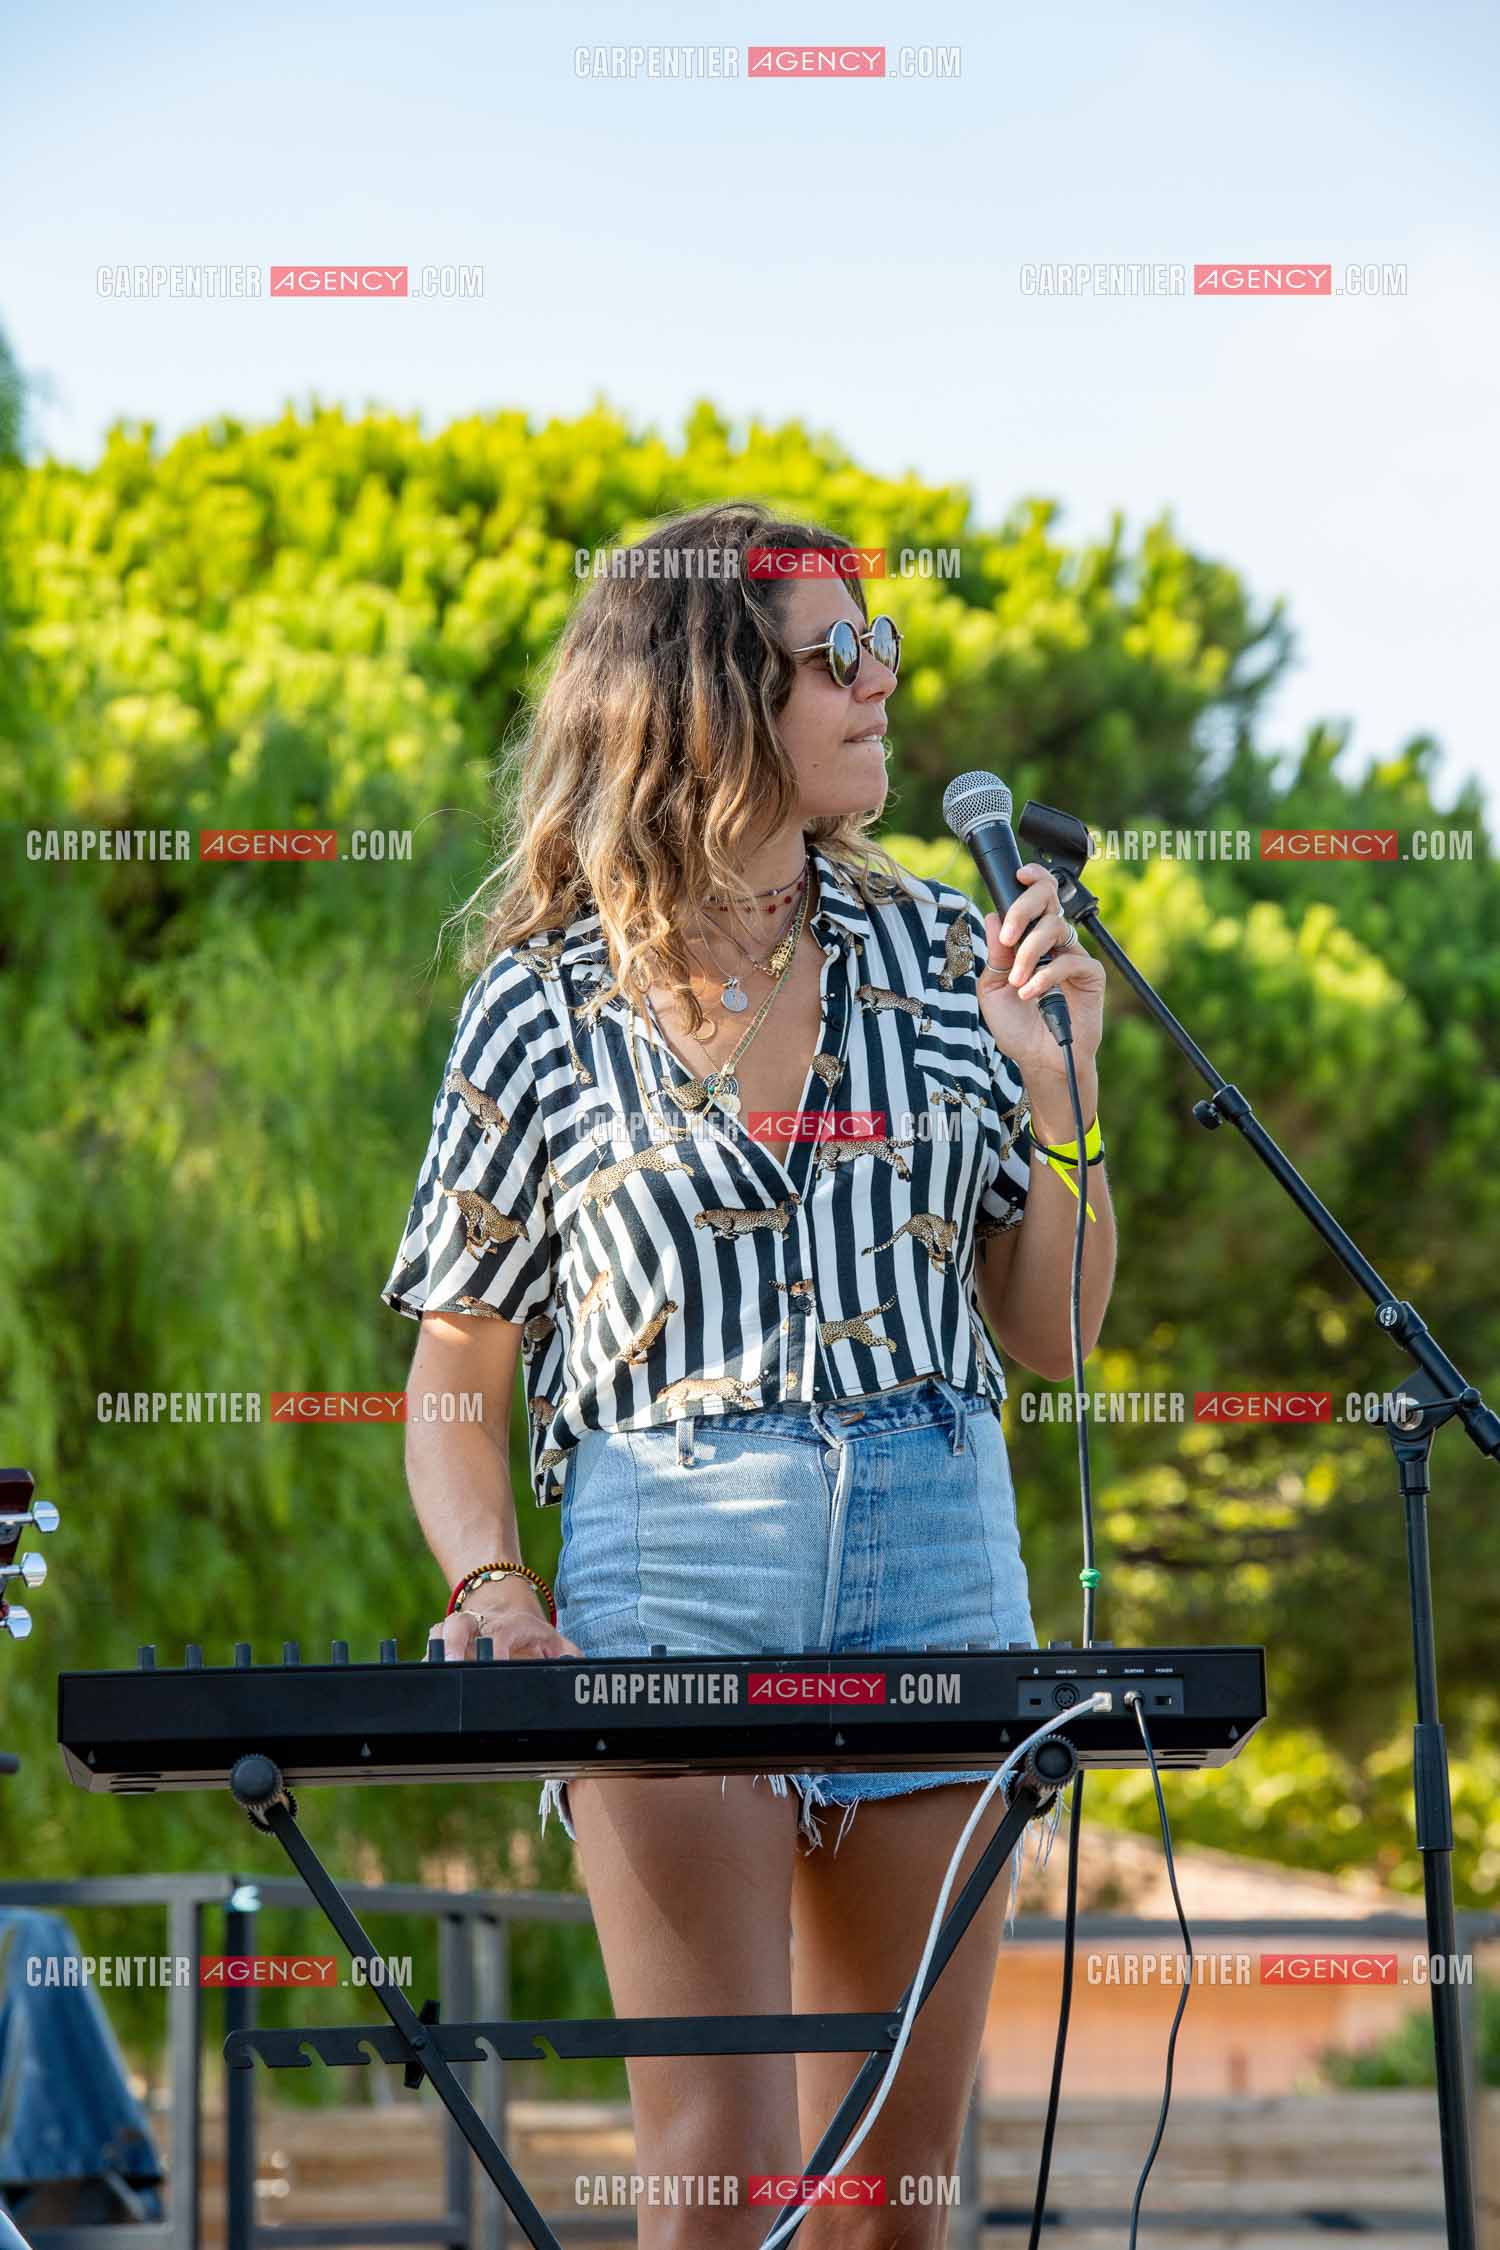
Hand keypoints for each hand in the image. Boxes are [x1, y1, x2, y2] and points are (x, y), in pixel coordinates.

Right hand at [426, 1579, 582, 1662]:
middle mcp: (482, 1623)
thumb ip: (569, 1656)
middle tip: (452, 1664)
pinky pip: (431, 1647)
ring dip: (436, 1650)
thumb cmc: (531, 1634)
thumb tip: (580, 1669)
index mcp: (511, 1624)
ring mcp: (461, 1630)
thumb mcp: (554, 1642)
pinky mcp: (445, 1641)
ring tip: (433, 1672)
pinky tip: (428, 1680)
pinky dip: (427, 1661)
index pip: (503, 1632)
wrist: (503, 1603)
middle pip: (460, 1624)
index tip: (496, 1663)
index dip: (497, 1647)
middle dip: (454, 1643)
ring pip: (440, 1631)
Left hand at [976, 865, 1104, 1082]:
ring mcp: (1074, 956)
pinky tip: (1030, 993)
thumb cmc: (1017, 1025)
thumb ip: (995, 955)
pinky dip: (1045, 976)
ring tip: (1017, 982)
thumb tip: (993, 918)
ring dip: (1029, 953)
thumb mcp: (993, 988)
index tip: (1019, 875)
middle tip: (1008, 937)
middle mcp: (1055, 942)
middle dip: (1025, 908)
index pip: (1037, 899)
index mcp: (1032, 939)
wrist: (1038, 1060)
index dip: (1033, 880)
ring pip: (1055, 928)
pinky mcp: (1090, 975)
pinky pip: (1069, 961)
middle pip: (1049, 900)